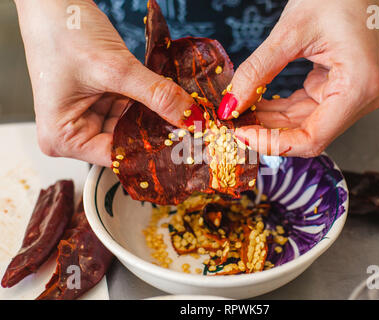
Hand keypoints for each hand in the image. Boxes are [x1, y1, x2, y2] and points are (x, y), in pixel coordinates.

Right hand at [15, 0, 196, 165]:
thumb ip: (156, 94)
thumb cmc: (62, 32)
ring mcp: (89, 115)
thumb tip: (190, 117)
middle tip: (191, 128)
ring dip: (156, 115)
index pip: (116, 156)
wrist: (55, 2)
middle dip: (157, 131)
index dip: (151, 151)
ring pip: (132, 123)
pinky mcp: (101, 100)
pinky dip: (150, 101)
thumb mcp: (115, 69)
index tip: (183, 146)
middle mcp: (74, 132)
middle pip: (126, 141)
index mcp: (64, 138)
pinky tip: (170, 99)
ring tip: (183, 112)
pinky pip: (132, 106)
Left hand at [219, 0, 378, 156]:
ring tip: (240, 113)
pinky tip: (255, 103)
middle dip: (267, 131)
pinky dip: (279, 109)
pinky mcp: (337, 89)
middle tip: (234, 124)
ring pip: (302, 124)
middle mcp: (360, 98)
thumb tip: (232, 104)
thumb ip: (258, 71)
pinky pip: (304, 108)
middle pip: (306, 133)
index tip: (243, 135)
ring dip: (269, 121)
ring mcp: (349, 95)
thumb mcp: (291, 32)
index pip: (313, 138)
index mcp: (359, 88)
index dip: (274, 143)